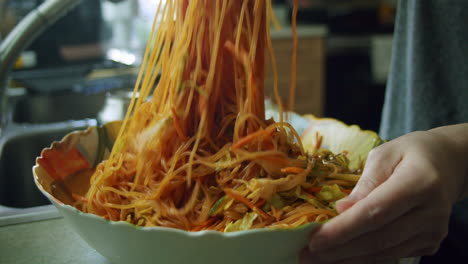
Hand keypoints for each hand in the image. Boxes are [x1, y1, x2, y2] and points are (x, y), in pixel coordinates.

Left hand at [300, 126, 467, 263]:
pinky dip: (363, 258)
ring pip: (384, 253)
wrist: (448, 164)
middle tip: (306, 254)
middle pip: (378, 239)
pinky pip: (392, 255)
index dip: (343, 230)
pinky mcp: (429, 243)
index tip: (315, 240)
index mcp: (420, 182)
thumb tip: (341, 210)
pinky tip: (340, 257)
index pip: (376, 212)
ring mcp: (433, 232)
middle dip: (338, 250)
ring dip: (347, 259)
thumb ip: (365, 183)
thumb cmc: (410, 153)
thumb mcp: (384, 155)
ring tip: (317, 259)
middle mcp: (431, 212)